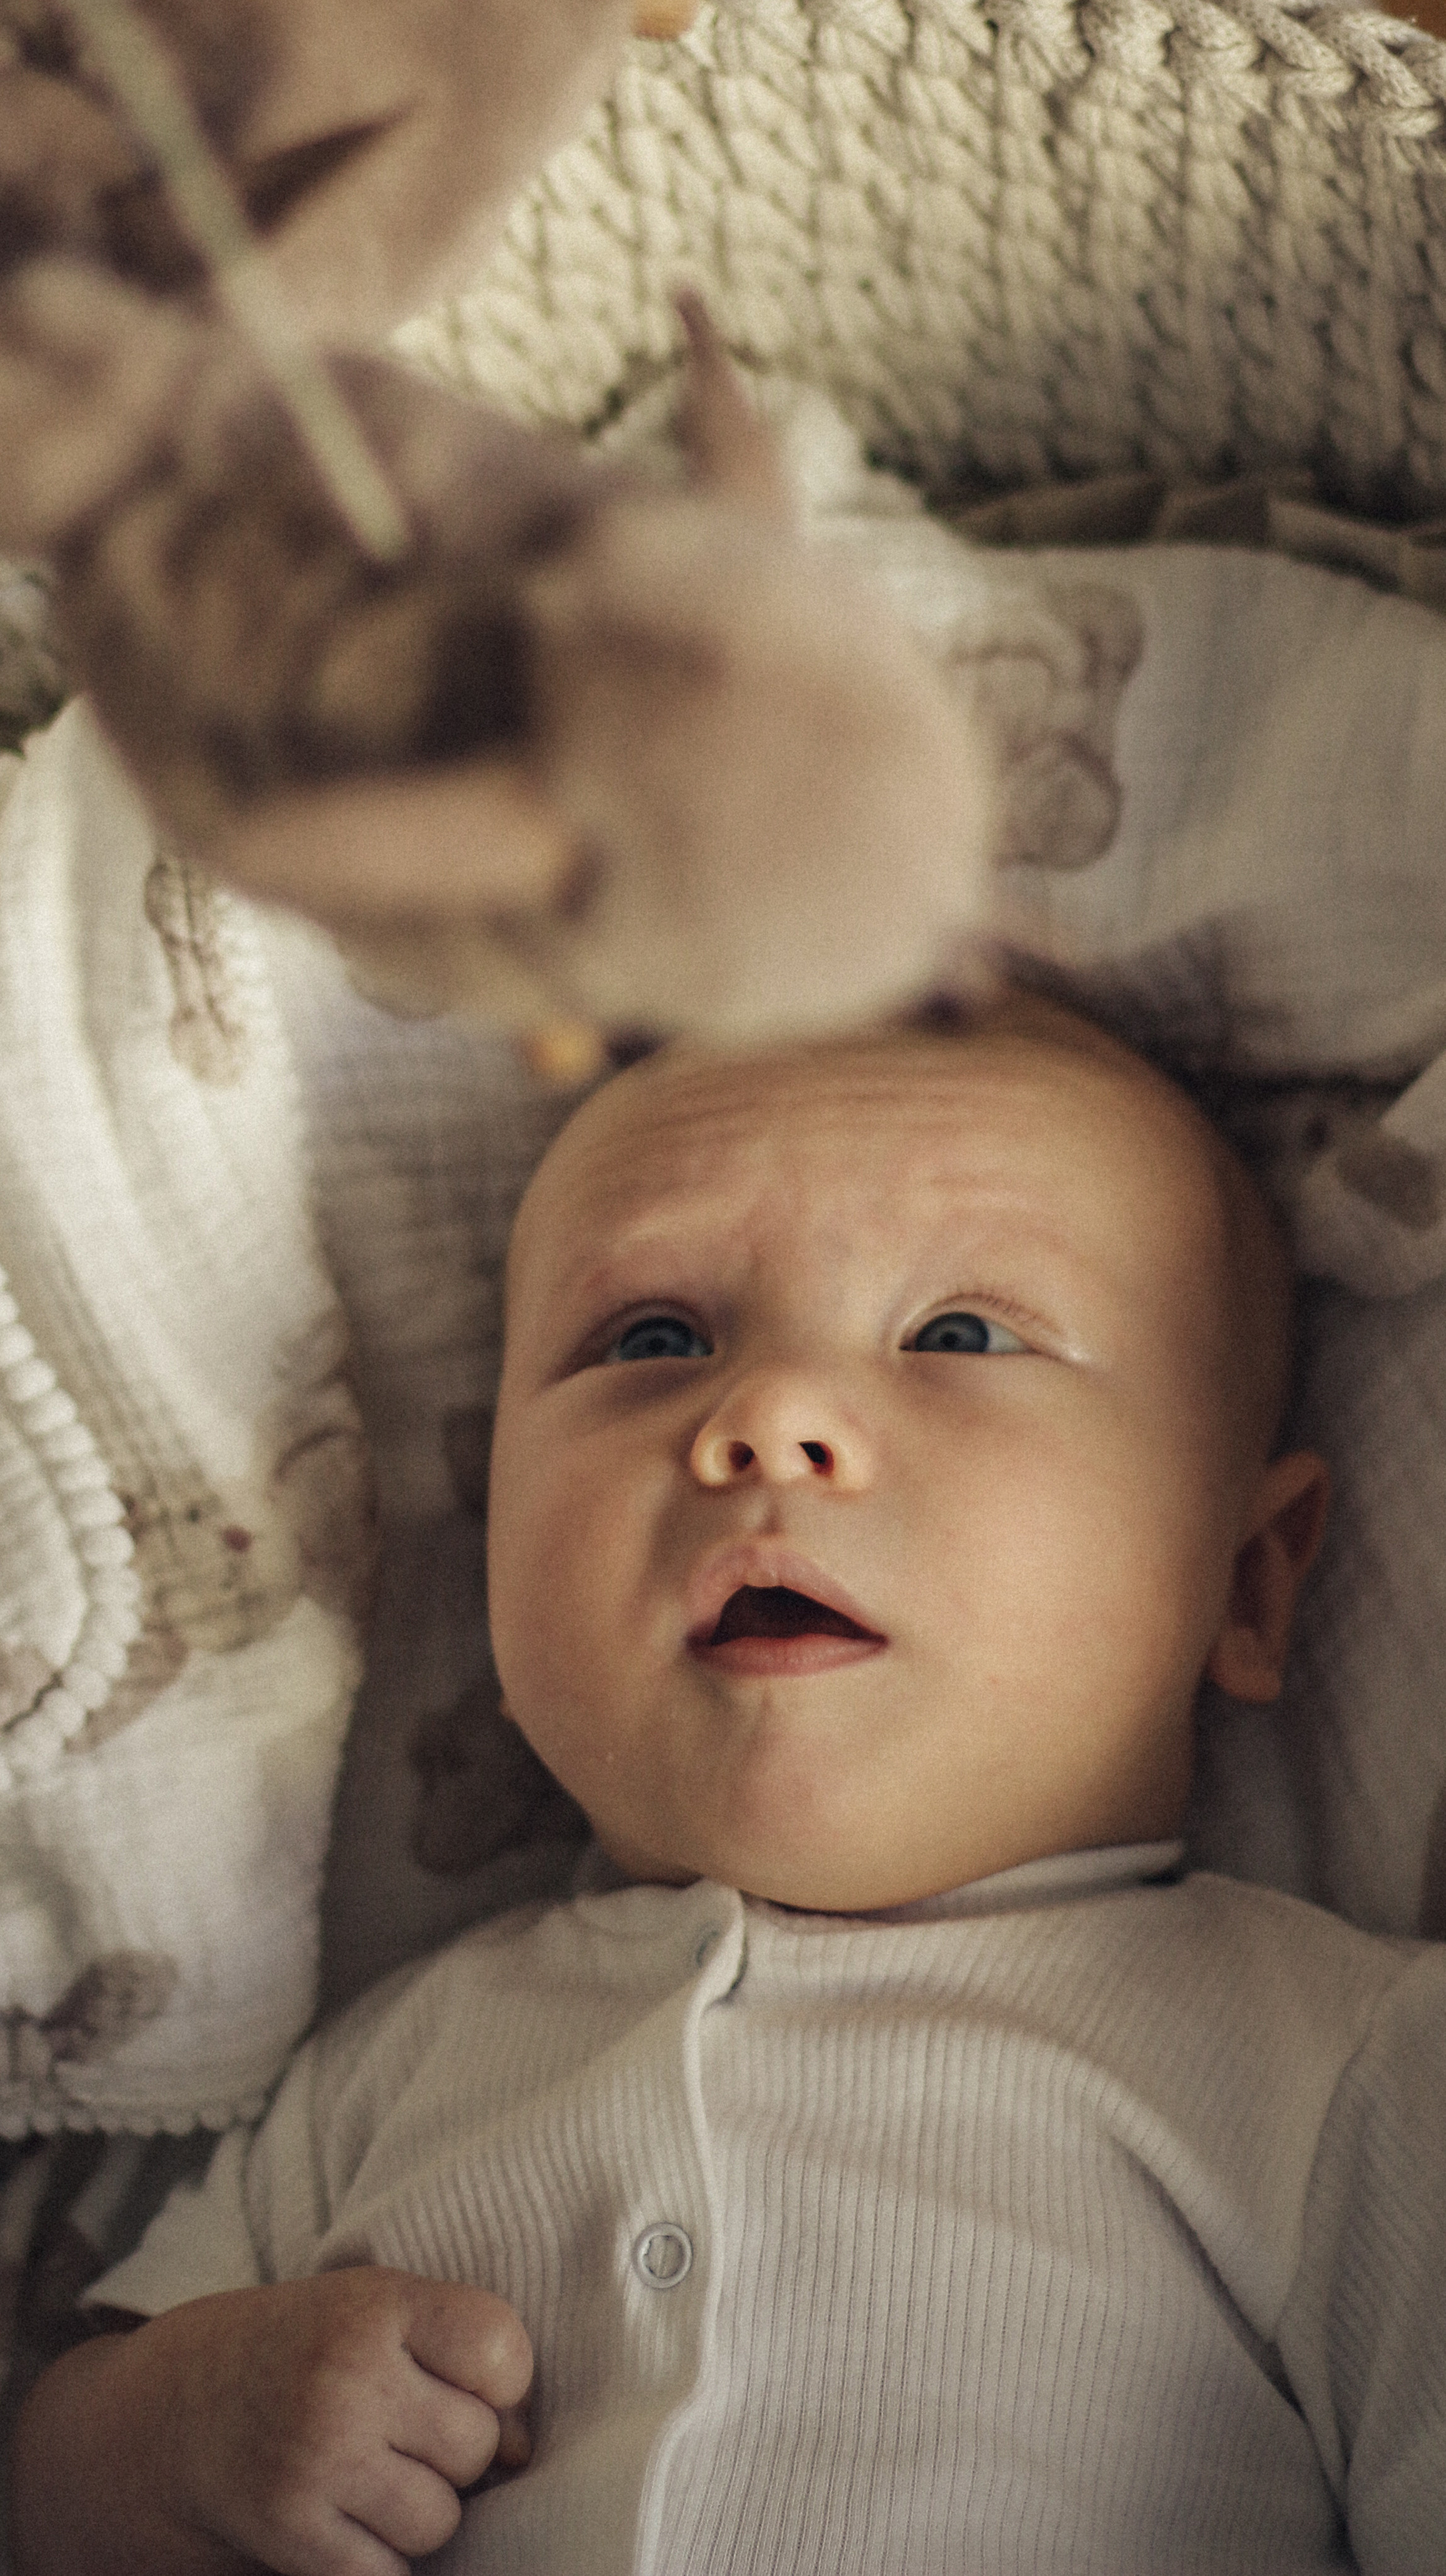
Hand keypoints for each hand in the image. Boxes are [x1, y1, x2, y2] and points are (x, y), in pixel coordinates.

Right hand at [9, 2267, 532, 2575]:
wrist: (168, 2415)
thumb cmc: (298, 2354)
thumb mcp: (371, 2312)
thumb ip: (453, 2354)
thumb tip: (522, 2448)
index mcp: (374, 2304)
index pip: (502, 2351)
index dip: (498, 2377)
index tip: (461, 2378)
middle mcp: (345, 2377)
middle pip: (477, 2444)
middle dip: (452, 2450)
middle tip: (396, 2430)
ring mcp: (316, 2459)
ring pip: (440, 2519)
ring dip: (417, 2512)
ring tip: (365, 2473)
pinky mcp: (292, 2533)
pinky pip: (388, 2574)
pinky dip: (376, 2561)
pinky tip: (341, 2519)